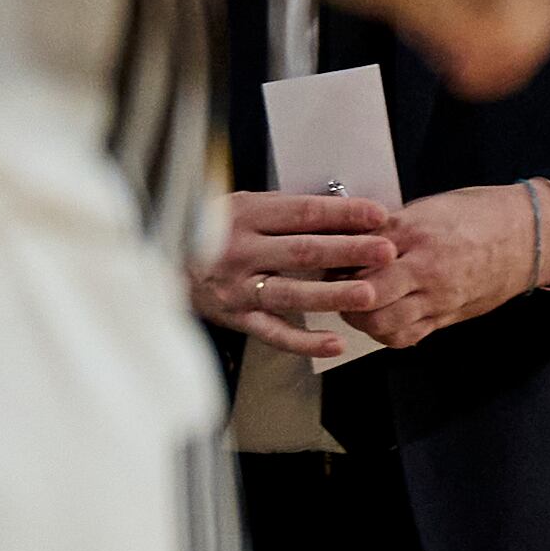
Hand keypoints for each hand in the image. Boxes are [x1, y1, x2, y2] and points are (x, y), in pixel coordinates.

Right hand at [192, 190, 401, 360]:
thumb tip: (350, 211)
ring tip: (369, 294)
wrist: (163, 261)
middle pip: (301, 251)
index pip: (301, 213)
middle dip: (347, 250)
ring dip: (332, 295)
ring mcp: (237, 288)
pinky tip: (335, 343)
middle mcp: (239, 251)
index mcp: (244, 215)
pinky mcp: (237, 318)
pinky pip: (274, 333)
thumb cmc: (218, 231)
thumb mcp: (245, 207)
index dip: (341, 213)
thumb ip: (289, 211)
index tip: (378, 214)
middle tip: (386, 250)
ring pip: (290, 293)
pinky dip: (304, 341)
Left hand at [344, 184, 549, 349]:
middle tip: (336, 283)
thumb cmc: (481, 216)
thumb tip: (352, 236)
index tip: (328, 254)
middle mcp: (425, 269)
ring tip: (358, 304)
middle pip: (364, 295)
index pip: (357, 250)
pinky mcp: (447, 316)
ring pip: (381, 323)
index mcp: (416, 233)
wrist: (529, 237)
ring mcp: (438, 298)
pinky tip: (383, 318)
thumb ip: (390, 227)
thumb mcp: (429, 207)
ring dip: (360, 316)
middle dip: (341, 293)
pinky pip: (406, 336)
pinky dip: (386, 332)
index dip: (335, 256)